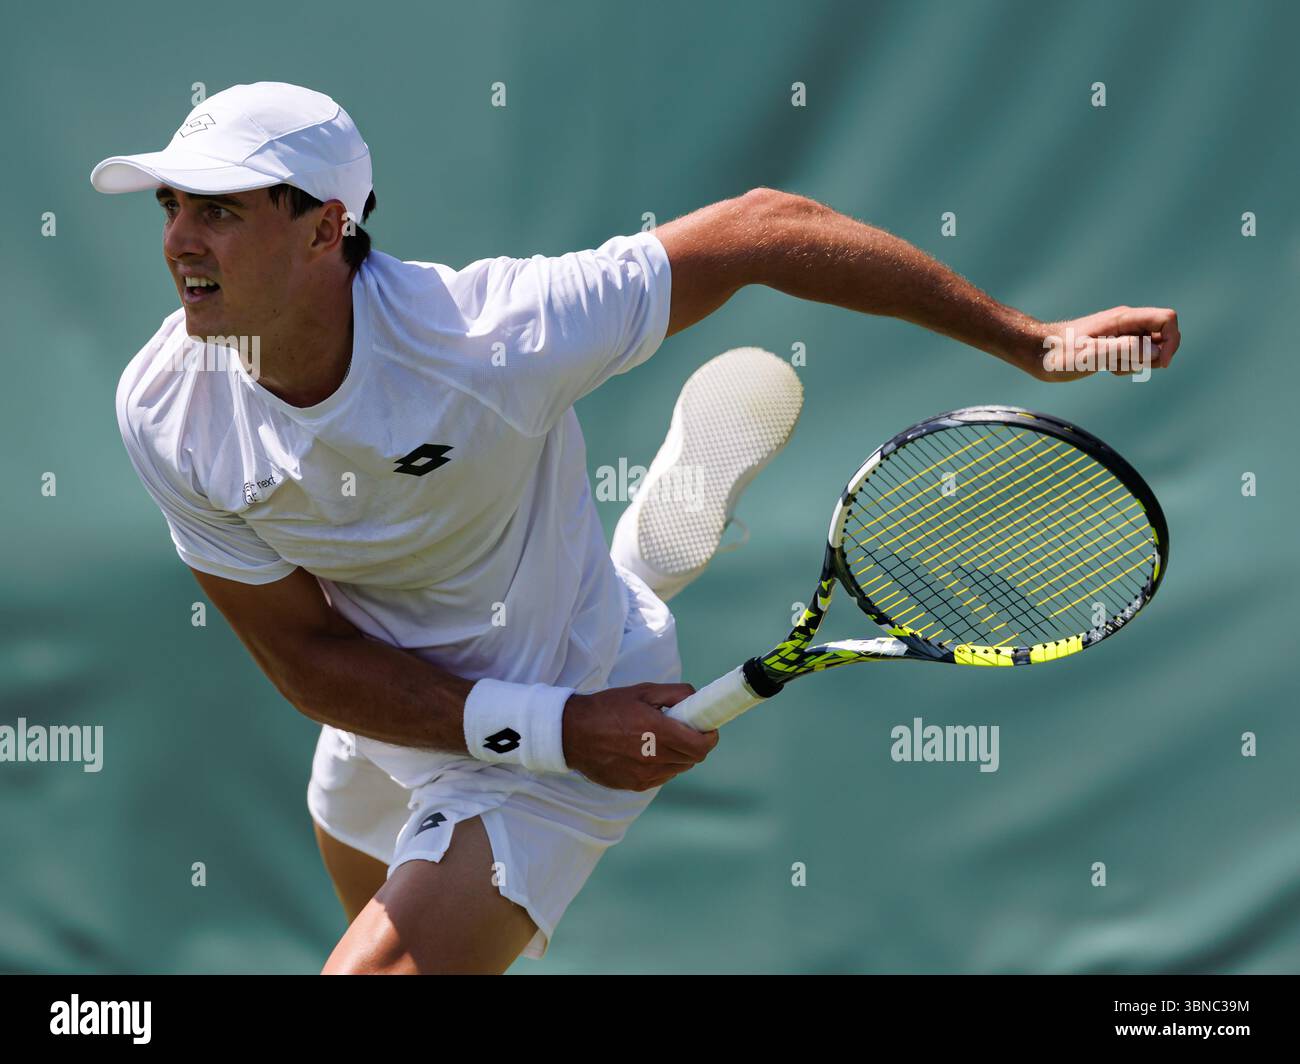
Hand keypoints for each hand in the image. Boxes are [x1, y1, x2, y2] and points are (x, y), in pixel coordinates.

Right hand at [561, 682, 718, 790]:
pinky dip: (663, 765)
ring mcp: (645, 775)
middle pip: (693, 758)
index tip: (707, 727)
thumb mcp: (642, 691)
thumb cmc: (607, 708)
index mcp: (658, 732)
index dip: (709, 736)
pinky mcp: (635, 785)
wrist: (571, 733)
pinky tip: (648, 751)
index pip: (701, 746)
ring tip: (663, 739)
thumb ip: (674, 693)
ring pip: (678, 768)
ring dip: (679, 755)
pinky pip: (662, 777)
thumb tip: (696, 699)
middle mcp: (654, 758)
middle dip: (695, 743)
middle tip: (685, 729)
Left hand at [1021, 306, 1180, 381]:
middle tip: (1125, 366)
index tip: (1161, 363)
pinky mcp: (1112, 344)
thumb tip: (1156, 351)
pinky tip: (1106, 369)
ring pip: (1148, 348)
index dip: (1172, 341)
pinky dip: (1126, 366)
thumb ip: (1124, 351)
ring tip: (1110, 367)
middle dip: (1153, 356)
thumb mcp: (1091, 355)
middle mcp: (1125, 322)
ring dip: (1137, 363)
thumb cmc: (1060, 353)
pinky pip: (1133, 355)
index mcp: (1124, 318)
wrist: (1037, 353)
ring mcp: (1120, 333)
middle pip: (1162, 335)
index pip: (1167, 319)